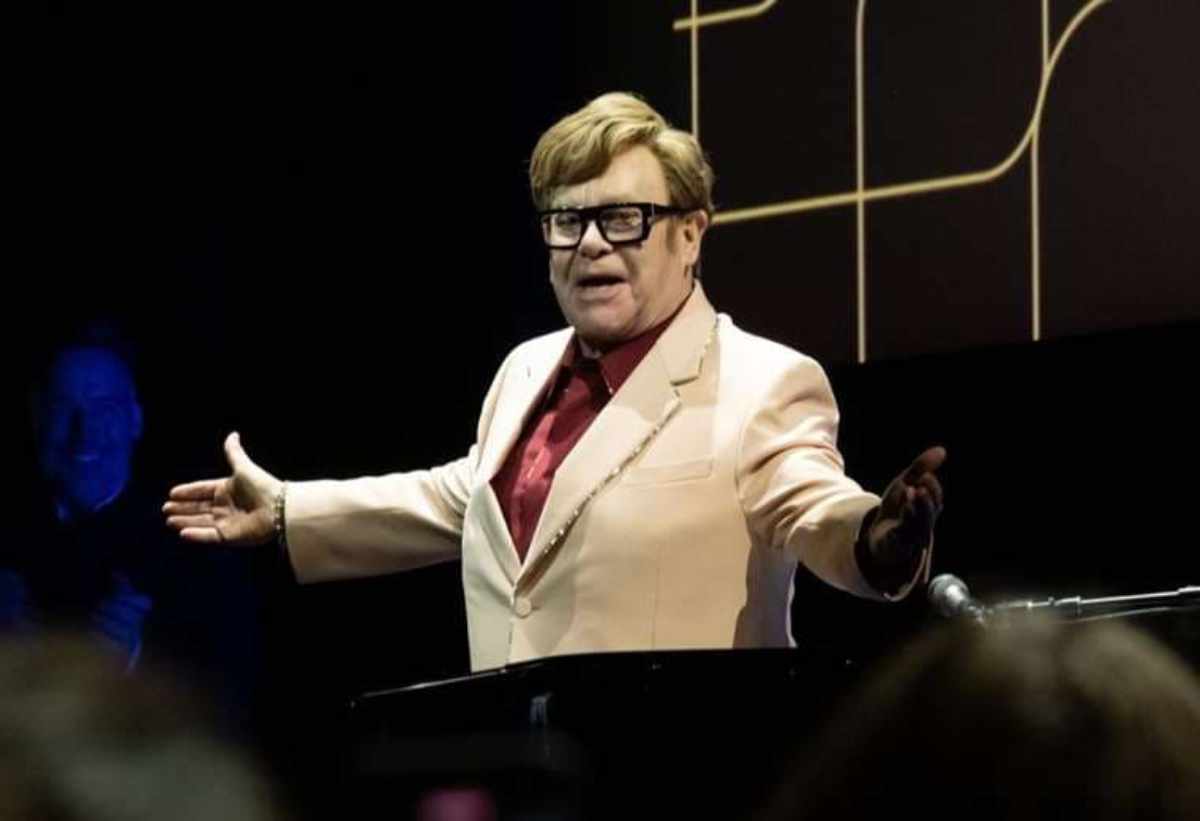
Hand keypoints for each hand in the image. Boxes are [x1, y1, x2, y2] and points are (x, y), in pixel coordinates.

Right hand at [163, 432, 281, 545]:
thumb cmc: (262, 486)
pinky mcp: (230, 536)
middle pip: (199, 508)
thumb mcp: (243, 467)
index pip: (203, 490)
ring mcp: (227, 522)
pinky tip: (182, 533)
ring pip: (200, 522)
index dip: (188, 492)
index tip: (172, 493)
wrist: (278, 507)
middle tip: (165, 509)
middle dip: (182, 508)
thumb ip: (234, 452)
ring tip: (169, 520)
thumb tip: (233, 434)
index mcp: (227, 489)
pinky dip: (196, 535)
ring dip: (185, 521)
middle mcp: (226, 507)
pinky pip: (209, 536)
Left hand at [867, 446, 945, 575]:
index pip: (936, 497)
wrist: (878, 536)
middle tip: (921, 483)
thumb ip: (921, 468)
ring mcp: (912, 535)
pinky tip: (903, 506)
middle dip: (927, 497)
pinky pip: (905, 532)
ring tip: (910, 490)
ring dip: (917, 506)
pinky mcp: (898, 543)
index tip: (923, 475)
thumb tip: (942, 450)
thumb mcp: (905, 483)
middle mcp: (924, 523)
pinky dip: (906, 518)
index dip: (931, 486)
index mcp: (928, 509)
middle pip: (930, 512)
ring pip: (919, 523)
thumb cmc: (897, 508)